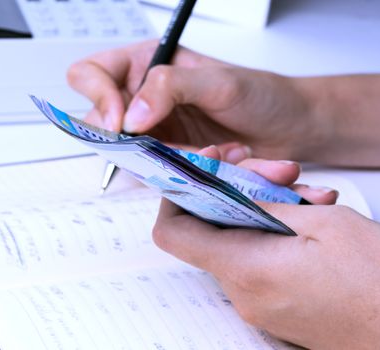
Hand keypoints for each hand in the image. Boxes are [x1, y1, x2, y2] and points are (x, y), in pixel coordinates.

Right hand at [67, 40, 325, 160]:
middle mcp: (141, 99)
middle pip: (100, 123)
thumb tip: (131, 116)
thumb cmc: (260, 94)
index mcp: (144, 66)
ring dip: (174, 158)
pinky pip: (159, 173)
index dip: (97, 97)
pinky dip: (190, 171)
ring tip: (216, 149)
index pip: (90, 75)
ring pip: (131, 155)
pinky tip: (222, 158)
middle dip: (135, 141)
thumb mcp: (218, 81)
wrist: (290, 126)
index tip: (120, 122)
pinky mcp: (168, 158)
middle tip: (171, 145)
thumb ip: (170, 88)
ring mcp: (153, 132)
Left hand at [152, 149, 379, 348]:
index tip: (197, 171)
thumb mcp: (323, 223)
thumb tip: (233, 191)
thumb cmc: (376, 282)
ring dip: (263, 211)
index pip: (174, 233)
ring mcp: (257, 304)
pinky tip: (309, 220)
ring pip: (238, 242)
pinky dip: (273, 235)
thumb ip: (268, 204)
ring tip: (308, 197)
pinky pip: (257, 262)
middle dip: (236, 193)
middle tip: (275, 174)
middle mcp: (242, 291)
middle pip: (211, 230)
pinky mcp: (274, 307)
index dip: (176, 197)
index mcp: (246, 267)